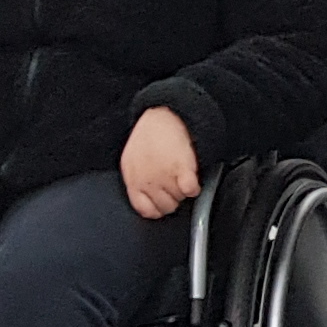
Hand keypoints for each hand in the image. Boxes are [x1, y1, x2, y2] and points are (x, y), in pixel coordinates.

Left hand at [119, 107, 200, 221]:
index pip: (145, 209)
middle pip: (166, 207)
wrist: (163, 117)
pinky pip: (191, 191)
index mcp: (134, 180)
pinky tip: (191, 178)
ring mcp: (165, 177)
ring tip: (182, 178)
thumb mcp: (131, 162)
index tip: (162, 205)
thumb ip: (137, 182)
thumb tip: (145, 198)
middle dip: (172, 199)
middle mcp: (149, 181)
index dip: (156, 209)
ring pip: (180, 199)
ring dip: (183, 191)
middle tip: (174, 187)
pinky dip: (195, 188)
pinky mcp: (183, 170)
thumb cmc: (147, 137)